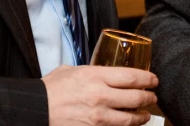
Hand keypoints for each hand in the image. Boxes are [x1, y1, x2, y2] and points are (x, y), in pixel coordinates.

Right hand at [43, 64, 158, 125]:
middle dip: (149, 97)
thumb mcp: (71, 70)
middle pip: (135, 97)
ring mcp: (98, 116)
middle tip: (153, 96)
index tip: (154, 79)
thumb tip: (99, 71)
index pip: (131, 76)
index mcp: (95, 76)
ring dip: (142, 116)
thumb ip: (89, 71)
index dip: (148, 78)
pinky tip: (129, 125)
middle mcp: (100, 96)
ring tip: (146, 114)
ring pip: (130, 118)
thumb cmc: (51, 89)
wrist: (36, 109)